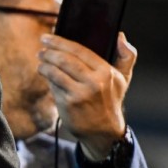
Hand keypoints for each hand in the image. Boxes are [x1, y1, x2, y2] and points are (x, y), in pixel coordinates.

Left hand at [37, 32, 136, 159]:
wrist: (104, 131)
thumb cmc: (111, 100)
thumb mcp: (123, 78)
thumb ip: (126, 56)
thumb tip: (120, 36)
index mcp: (106, 72)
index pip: (79, 50)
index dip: (60, 42)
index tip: (47, 38)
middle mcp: (94, 82)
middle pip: (64, 60)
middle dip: (49, 52)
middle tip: (41, 50)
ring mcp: (80, 93)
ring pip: (55, 72)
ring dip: (44, 65)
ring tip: (40, 61)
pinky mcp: (68, 103)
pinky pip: (53, 86)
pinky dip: (47, 79)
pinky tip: (45, 75)